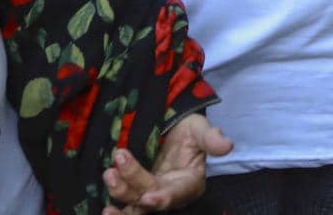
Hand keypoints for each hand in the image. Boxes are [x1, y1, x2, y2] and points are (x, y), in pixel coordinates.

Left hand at [100, 113, 232, 213]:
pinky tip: (105, 207)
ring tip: (108, 173)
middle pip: (150, 197)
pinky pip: (125, 204)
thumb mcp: (200, 128)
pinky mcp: (135, 192)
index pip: (178, 194)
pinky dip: (116, 206)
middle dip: (133, 184)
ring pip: (135, 205)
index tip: (149, 197)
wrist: (170, 125)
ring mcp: (151, 194)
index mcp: (190, 183)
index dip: (164, 198)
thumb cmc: (188, 129)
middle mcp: (169, 194)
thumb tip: (227, 145)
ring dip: (120, 193)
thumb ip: (211, 138)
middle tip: (120, 159)